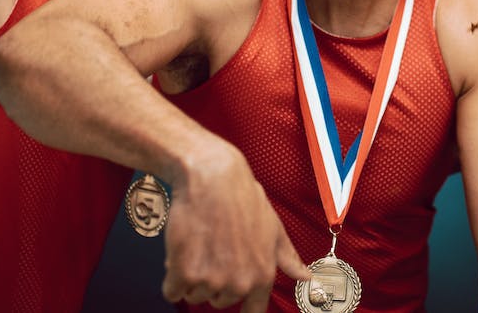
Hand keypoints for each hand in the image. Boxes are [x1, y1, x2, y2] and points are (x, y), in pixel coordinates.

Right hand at [160, 145, 309, 311]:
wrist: (212, 178)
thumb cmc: (242, 198)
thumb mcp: (273, 227)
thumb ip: (288, 257)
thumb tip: (305, 275)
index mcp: (263, 275)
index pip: (254, 311)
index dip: (243, 308)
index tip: (232, 297)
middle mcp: (239, 283)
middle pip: (219, 301)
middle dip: (213, 280)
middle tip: (213, 251)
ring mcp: (212, 280)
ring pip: (195, 296)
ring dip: (191, 277)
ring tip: (199, 246)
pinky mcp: (185, 274)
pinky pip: (173, 291)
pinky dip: (172, 277)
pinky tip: (180, 253)